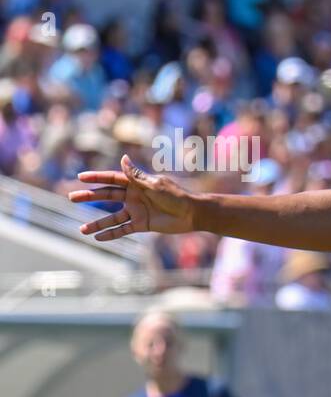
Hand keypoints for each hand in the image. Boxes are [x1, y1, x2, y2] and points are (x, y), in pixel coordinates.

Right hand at [70, 155, 197, 240]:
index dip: (97, 178)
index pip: (112, 179)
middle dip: (90, 196)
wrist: (192, 213)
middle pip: (107, 196)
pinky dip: (111, 234)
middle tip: (72, 197)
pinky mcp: (142, 224)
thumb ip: (137, 176)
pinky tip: (98, 238)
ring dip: (97, 223)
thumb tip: (123, 158)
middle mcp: (134, 196)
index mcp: (137, 183)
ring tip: (81, 229)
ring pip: (112, 217)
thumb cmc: (176, 196)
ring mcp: (137, 211)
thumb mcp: (155, 185)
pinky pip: (123, 229)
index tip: (80, 177)